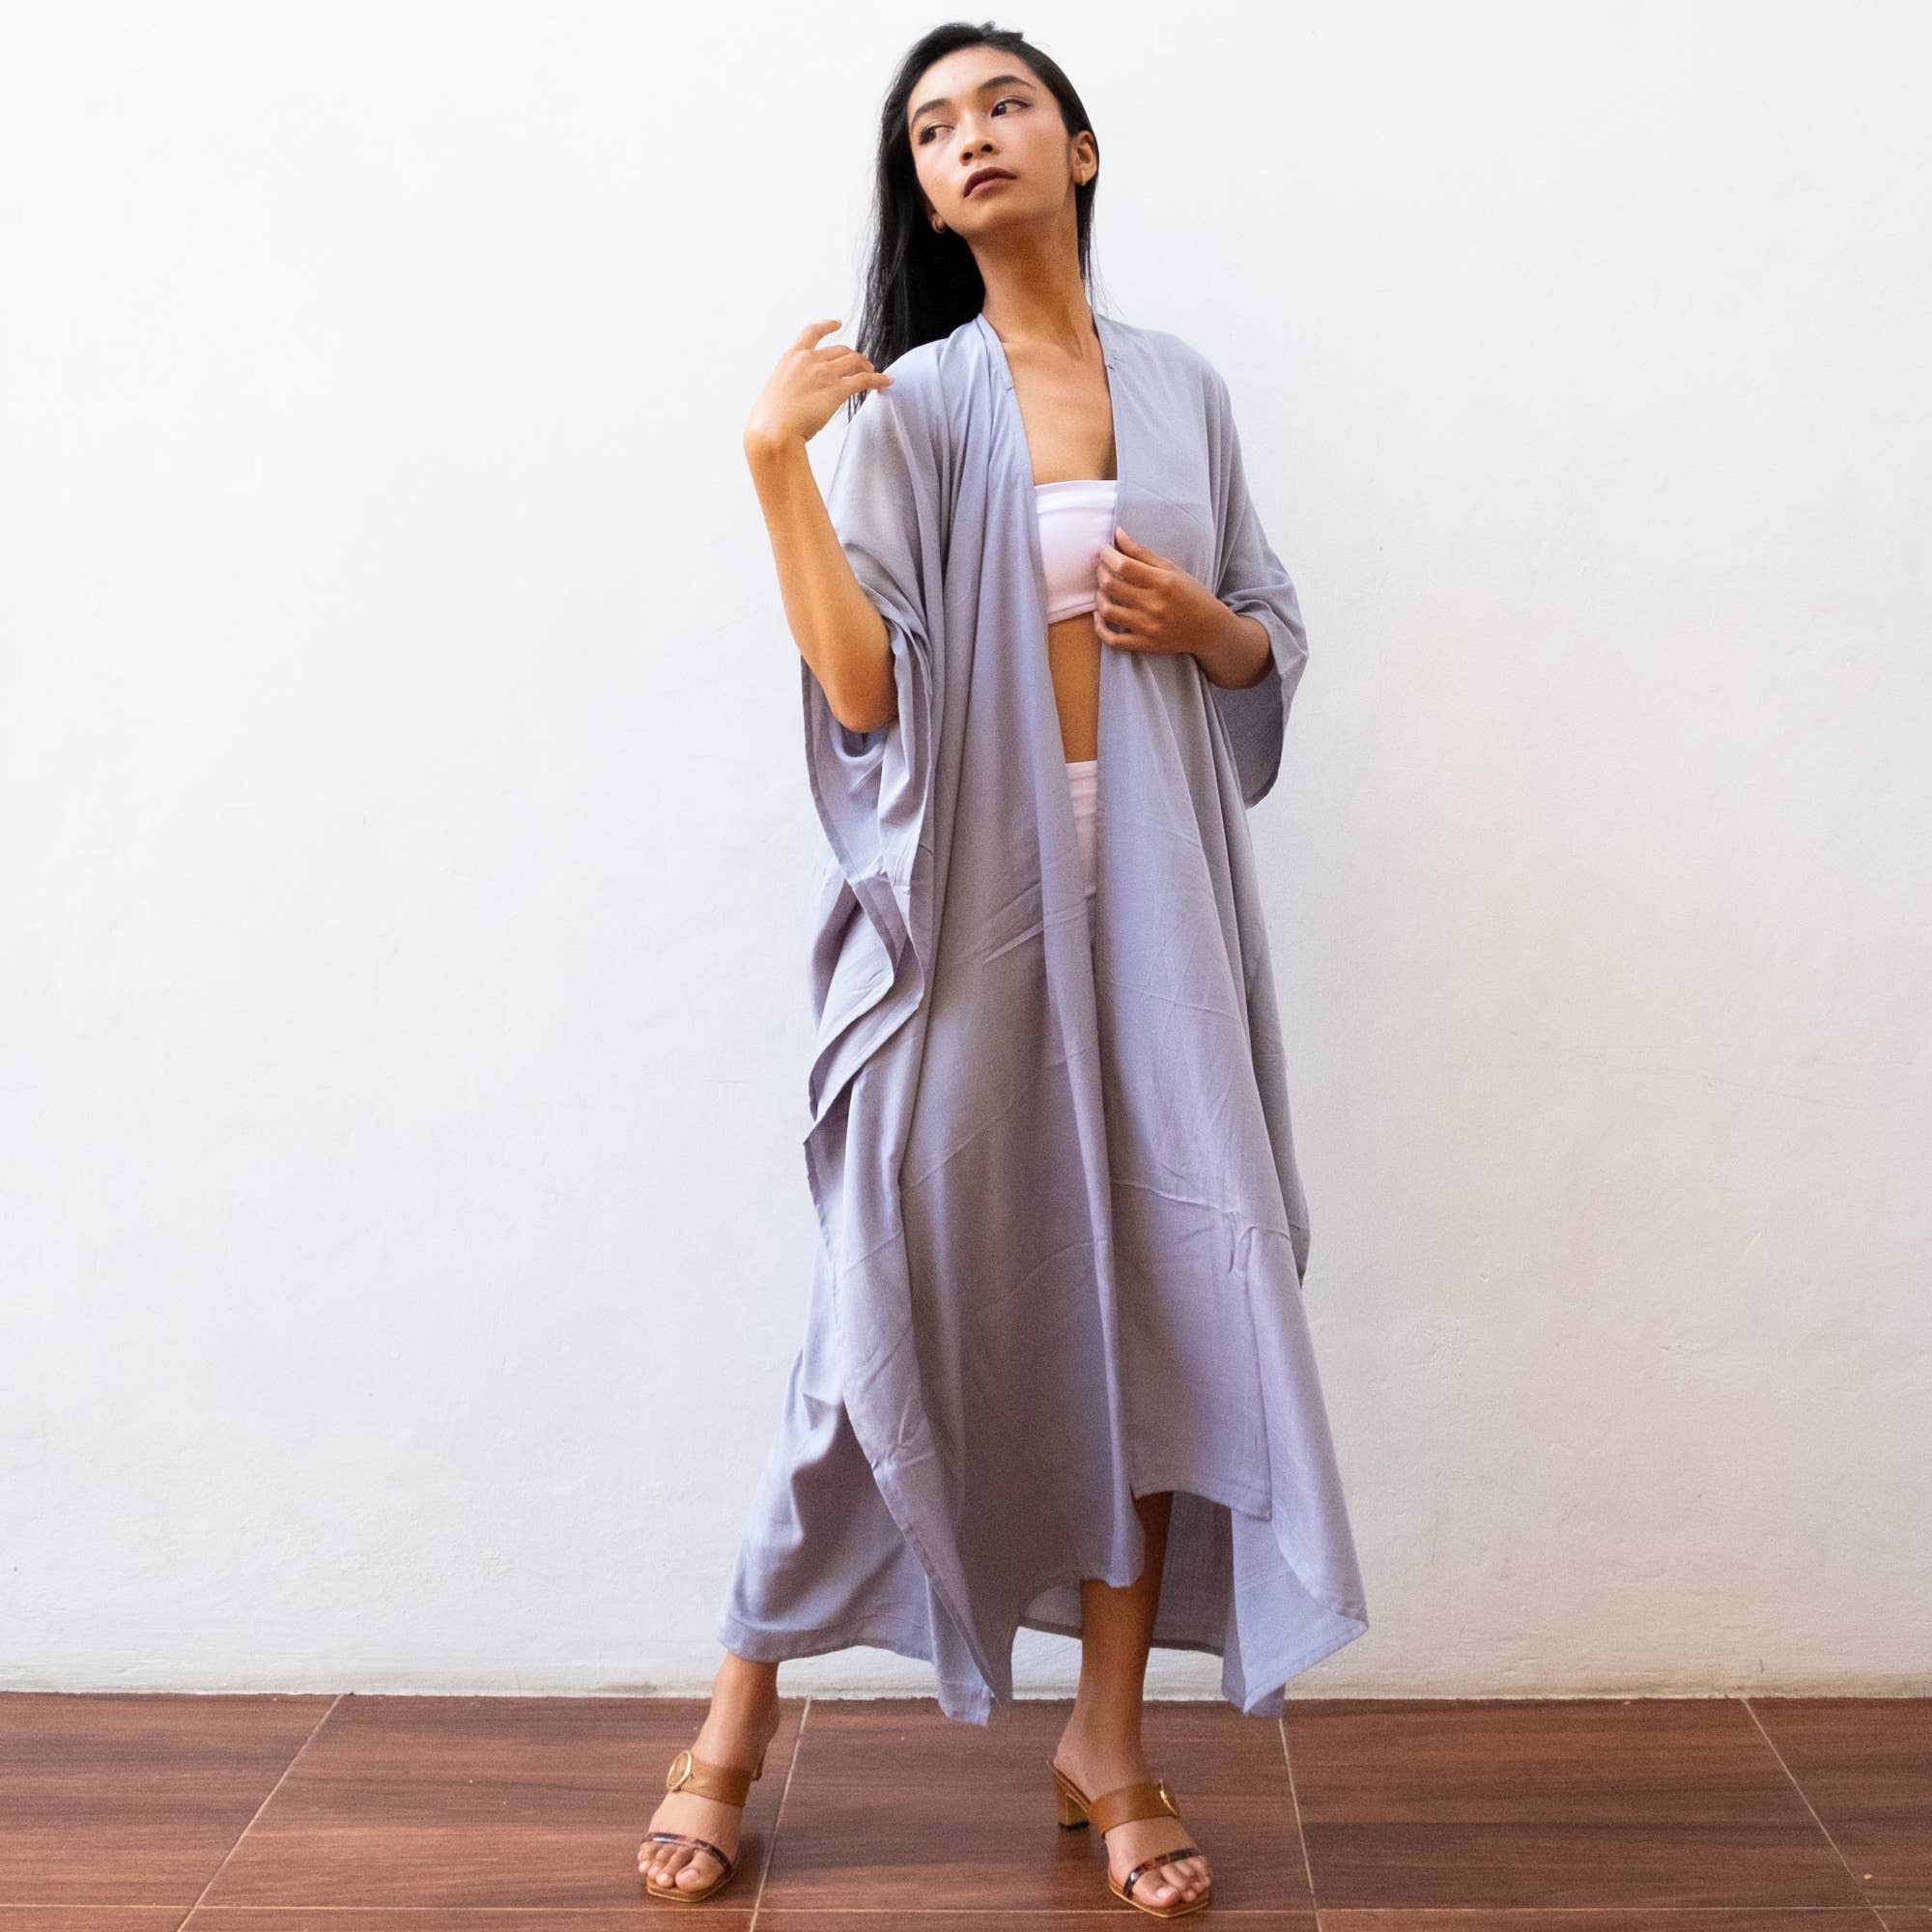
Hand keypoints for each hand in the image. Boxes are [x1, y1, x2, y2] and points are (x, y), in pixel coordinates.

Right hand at [743, 319, 892, 455]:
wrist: (774, 431)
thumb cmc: (770, 419)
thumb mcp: (775, 392)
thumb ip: (790, 386)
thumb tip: (796, 395)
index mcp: (791, 358)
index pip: (812, 333)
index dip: (827, 326)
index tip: (837, 323)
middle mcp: (809, 360)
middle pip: (840, 349)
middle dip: (853, 355)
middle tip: (861, 364)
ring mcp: (824, 373)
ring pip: (854, 361)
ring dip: (866, 365)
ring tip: (873, 372)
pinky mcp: (838, 390)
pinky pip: (865, 380)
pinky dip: (878, 379)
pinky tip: (887, 381)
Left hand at [1093, 525, 1232, 660]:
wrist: (1209, 629)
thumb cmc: (1190, 594)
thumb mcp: (1171, 569)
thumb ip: (1142, 552)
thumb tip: (1117, 534)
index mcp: (1162, 582)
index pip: (1123, 565)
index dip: (1107, 555)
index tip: (1104, 550)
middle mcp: (1153, 605)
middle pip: (1111, 586)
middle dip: (1100, 572)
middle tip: (1102, 567)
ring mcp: (1148, 627)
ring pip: (1107, 611)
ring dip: (1099, 597)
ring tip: (1103, 590)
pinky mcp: (1144, 644)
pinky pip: (1112, 640)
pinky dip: (1100, 628)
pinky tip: (1100, 615)